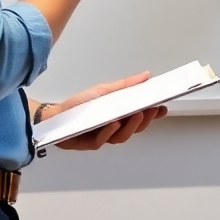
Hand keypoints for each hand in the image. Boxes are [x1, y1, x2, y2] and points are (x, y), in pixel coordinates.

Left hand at [42, 72, 168, 149]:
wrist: (56, 116)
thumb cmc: (79, 105)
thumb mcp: (104, 90)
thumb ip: (125, 85)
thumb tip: (145, 76)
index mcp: (119, 116)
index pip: (141, 117)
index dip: (153, 114)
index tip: (163, 107)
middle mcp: (113, 129)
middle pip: (135, 128)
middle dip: (146, 119)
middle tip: (152, 109)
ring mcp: (103, 137)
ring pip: (122, 136)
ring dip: (131, 126)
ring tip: (136, 114)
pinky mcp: (90, 143)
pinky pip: (103, 140)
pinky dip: (109, 131)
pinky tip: (114, 123)